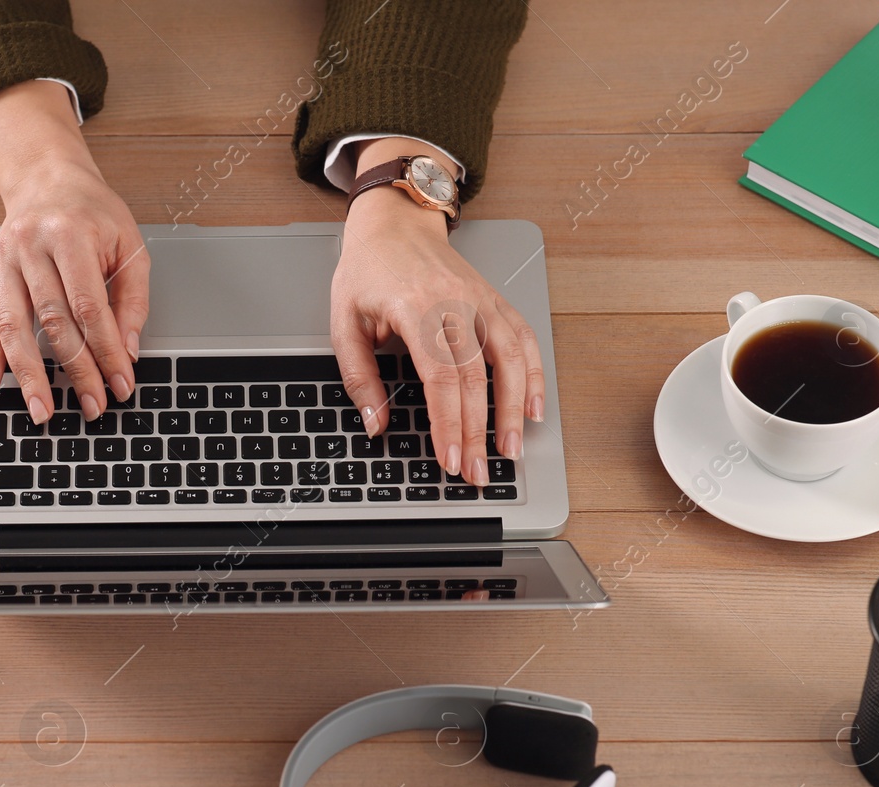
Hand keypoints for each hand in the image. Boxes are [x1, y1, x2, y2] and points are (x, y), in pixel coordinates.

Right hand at [0, 81, 149, 422]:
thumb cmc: (93, 213)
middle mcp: (31, 248)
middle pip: (53, 321)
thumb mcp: (129, 244)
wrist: (47, 179)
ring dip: (28, 375)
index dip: (105, 351)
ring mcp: (5, 262)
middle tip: (91, 407)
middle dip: (75, 371)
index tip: (119, 384)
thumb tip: (127, 352)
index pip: (89, 307)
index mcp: (70, 236)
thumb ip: (131, 299)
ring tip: (41, 410)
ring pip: (14, 326)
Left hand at [330, 139, 542, 486]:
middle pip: (477, 379)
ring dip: (515, 410)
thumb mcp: (344, 322)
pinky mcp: (495, 300)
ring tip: (511, 450)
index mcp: (416, 309)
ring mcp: (481, 300)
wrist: (395, 223)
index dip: (448, 424)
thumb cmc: (368, 270)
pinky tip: (534, 408)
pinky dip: (534, 376)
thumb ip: (359, 377)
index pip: (441, 378)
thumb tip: (375, 423)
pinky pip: (523, 340)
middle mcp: (456, 303)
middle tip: (477, 473)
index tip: (450, 459)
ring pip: (510, 360)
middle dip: (478, 433)